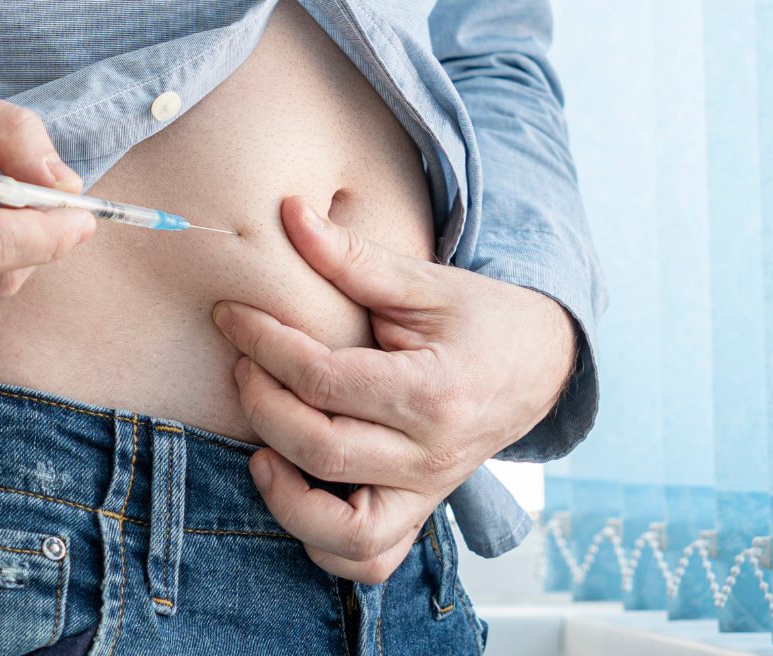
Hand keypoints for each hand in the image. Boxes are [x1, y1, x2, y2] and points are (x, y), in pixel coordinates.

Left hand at [212, 195, 574, 583]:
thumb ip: (351, 256)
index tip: (231, 316)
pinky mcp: (420, 512)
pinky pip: (369, 560)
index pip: (325, 380)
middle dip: (263, 407)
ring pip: (348, 534)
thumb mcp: (421, 280)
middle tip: (240, 366)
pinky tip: (295, 491)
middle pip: (323, 452)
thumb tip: (287, 213)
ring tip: (260, 450)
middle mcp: (431, 454)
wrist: (541, 364)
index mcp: (432, 391)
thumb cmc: (477, 318)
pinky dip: (324, 544)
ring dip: (287, 499)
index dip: (265, 345)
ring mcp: (427, 493)